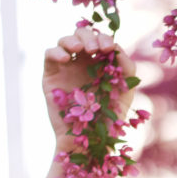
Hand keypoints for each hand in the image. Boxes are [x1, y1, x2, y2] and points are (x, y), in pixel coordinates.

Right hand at [42, 28, 136, 151]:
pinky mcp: (50, 77)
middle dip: (89, 37)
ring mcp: (66, 69)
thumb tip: (117, 47)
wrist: (90, 141)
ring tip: (80, 49)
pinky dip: (56, 51)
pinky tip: (67, 59)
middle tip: (95, 49)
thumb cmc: (109, 120)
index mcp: (100, 64)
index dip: (104, 38)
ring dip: (72, 39)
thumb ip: (127, 68)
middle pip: (82, 35)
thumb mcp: (125, 92)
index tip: (109, 48)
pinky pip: (49, 54)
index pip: (100, 40)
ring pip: (64, 41)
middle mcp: (82, 63)